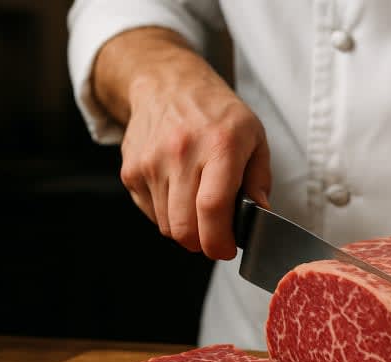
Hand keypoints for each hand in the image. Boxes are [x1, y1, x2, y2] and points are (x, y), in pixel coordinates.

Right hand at [94, 28, 270, 259]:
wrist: (167, 84)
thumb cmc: (216, 113)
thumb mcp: (254, 136)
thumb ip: (259, 179)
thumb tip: (259, 215)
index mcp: (220, 145)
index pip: (213, 207)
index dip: (219, 240)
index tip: (227, 249)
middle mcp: (182, 153)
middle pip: (185, 226)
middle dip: (203, 243)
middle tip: (216, 236)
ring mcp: (151, 162)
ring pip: (167, 225)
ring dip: (186, 228)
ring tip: (198, 205)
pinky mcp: (131, 171)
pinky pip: (151, 214)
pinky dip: (167, 215)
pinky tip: (179, 192)